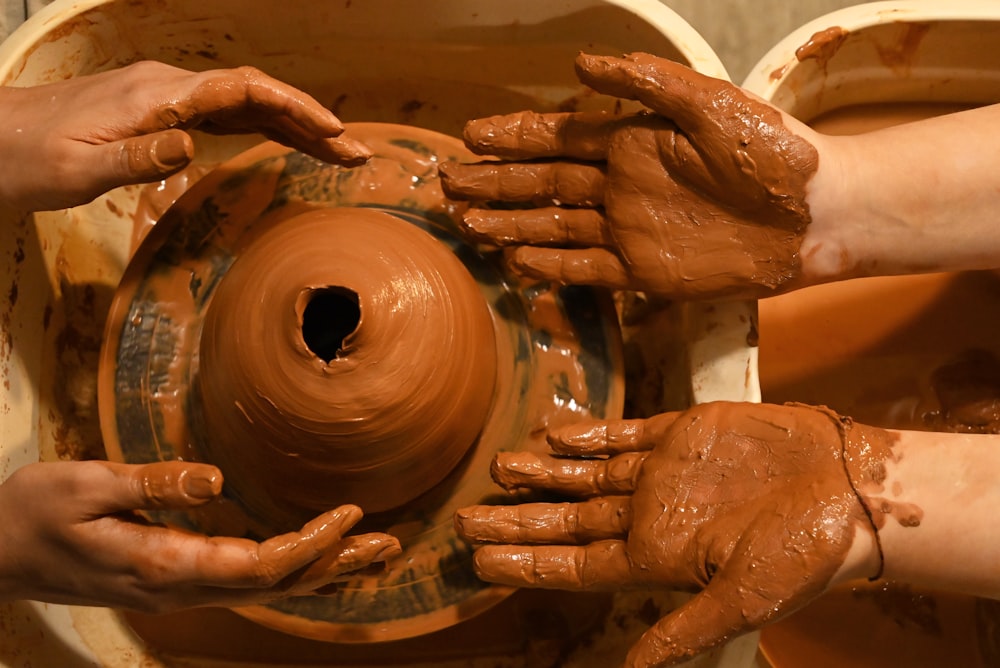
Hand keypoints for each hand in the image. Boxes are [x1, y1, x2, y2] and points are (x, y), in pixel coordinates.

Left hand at [0, 61, 371, 211]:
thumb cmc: (30, 158)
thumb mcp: (79, 170)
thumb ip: (139, 156)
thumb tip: (195, 144)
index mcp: (159, 95)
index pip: (242, 90)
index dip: (293, 107)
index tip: (332, 132)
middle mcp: (170, 89)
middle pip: (257, 95)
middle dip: (311, 120)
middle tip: (356, 152)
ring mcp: (168, 99)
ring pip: (247, 104)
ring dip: (295, 126)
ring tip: (338, 151)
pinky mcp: (162, 114)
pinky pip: (226, 115)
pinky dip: (264, 128)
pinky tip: (286, 142)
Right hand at [0, 460, 400, 612]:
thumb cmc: (32, 513)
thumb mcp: (84, 486)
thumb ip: (151, 485)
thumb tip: (217, 479)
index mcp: (163, 564)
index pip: (257, 565)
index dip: (310, 545)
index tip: (351, 514)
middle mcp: (181, 587)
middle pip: (276, 585)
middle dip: (336, 565)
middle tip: (390, 544)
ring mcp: (179, 589)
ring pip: (267, 589)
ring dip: (322, 573)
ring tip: (372, 556)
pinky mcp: (175, 579)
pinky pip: (248, 583)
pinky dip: (292, 572)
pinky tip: (316, 564)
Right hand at [439, 52, 820, 299]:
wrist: (814, 212)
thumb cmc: (769, 150)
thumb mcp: (707, 102)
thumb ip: (644, 82)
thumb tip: (578, 64)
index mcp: (632, 141)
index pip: (557, 137)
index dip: (513, 136)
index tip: (470, 135)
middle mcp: (620, 186)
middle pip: (543, 185)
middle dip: (495, 183)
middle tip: (448, 183)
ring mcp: (629, 231)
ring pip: (553, 227)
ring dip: (509, 225)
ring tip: (466, 223)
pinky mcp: (645, 272)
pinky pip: (586, 271)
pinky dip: (550, 268)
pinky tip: (515, 262)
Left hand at [455, 402, 883, 666]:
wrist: (854, 488)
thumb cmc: (806, 552)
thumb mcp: (742, 601)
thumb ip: (682, 630)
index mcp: (658, 557)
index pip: (574, 565)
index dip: (525, 562)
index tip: (477, 559)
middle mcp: (652, 514)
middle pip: (569, 520)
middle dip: (519, 518)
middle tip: (464, 514)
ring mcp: (665, 472)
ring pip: (587, 475)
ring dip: (543, 473)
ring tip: (498, 467)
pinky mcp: (685, 431)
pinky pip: (625, 432)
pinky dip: (588, 434)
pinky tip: (553, 435)